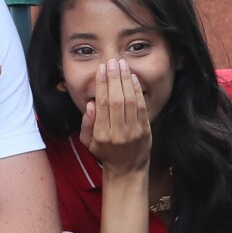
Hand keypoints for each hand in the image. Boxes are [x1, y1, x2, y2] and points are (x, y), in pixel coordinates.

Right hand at [80, 59, 150, 175]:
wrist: (127, 169)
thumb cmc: (105, 153)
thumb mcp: (88, 142)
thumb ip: (86, 124)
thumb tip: (90, 104)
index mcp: (101, 135)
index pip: (102, 104)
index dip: (101, 85)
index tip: (101, 70)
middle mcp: (118, 133)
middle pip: (116, 100)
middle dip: (114, 79)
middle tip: (112, 62)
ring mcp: (133, 131)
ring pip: (130, 101)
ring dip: (126, 81)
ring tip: (122, 65)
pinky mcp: (145, 130)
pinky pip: (141, 107)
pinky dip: (137, 91)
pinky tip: (133, 78)